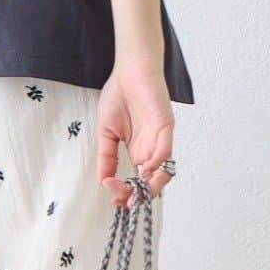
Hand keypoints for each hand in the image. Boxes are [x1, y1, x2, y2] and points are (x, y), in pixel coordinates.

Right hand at [96, 54, 175, 204]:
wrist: (129, 69)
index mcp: (138, 152)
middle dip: (136, 196)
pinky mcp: (166, 126)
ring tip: (133, 191)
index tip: (112, 196)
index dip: (125, 193)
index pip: (136, 182)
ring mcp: (160, 140)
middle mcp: (151, 150)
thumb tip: (103, 181)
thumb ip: (106, 156)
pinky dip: (157, 163)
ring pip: (164, 172)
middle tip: (121, 199)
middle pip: (151, 183)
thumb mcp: (106, 132)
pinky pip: (166, 150)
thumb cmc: (119, 95)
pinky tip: (144, 168)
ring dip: (150, 186)